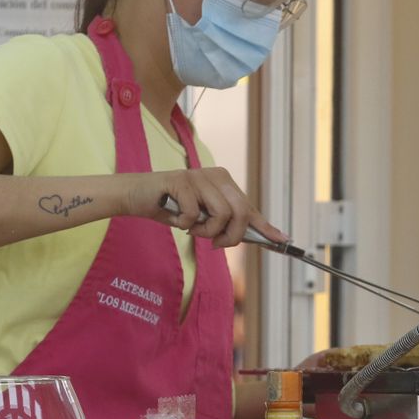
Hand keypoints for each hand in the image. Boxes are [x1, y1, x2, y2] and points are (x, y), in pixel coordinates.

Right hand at [125, 168, 288, 248]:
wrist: (137, 196)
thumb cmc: (171, 208)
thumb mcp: (201, 217)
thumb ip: (222, 223)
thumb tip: (244, 237)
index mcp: (224, 182)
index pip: (249, 207)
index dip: (264, 226)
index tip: (282, 239)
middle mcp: (216, 175)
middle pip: (240, 212)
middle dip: (230, 236)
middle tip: (215, 243)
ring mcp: (199, 175)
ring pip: (222, 214)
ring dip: (205, 231)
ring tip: (191, 228)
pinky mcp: (181, 181)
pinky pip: (194, 214)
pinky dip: (183, 224)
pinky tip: (174, 218)